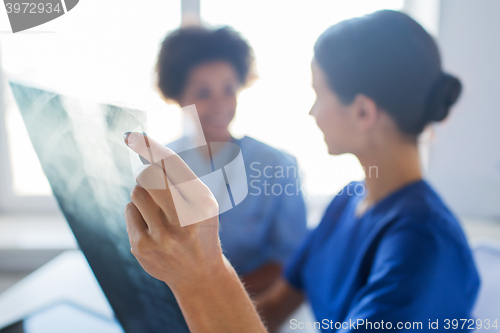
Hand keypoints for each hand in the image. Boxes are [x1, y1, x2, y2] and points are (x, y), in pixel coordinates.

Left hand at [123, 132, 222, 290]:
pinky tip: (152, 227)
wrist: (199, 274)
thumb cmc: (200, 229)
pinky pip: (130, 210)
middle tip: (151, 176)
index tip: (133, 135)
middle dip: (147, 172)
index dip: (151, 148)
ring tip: (158, 208)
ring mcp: (161, 235)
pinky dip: (138, 212)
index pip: (172, 166)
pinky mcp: (142, 247)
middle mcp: (183, 219)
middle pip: (149, 176)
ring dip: (143, 192)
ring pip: (137, 191)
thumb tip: (146, 155)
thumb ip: (181, 181)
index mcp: (202, 204)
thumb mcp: (204, 205)